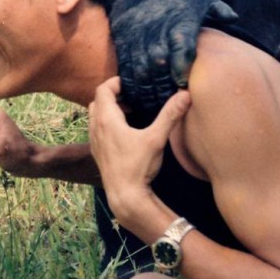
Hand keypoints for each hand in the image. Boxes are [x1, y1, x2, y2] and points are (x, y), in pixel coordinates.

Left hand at [87, 77, 190, 223]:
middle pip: (98, 101)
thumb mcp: (156, 138)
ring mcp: (94, 141)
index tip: (131, 82)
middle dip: (113, 95)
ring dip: (109, 110)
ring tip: (130, 112)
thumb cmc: (138, 166)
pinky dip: (107, 124)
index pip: (103, 89)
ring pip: (96, 116)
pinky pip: (97, 130)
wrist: (125, 196)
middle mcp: (96, 128)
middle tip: (132, 96)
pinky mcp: (98, 153)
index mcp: (107, 119)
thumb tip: (185, 94)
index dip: (115, 82)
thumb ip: (170, 115)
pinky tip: (125, 132)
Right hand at [111, 0, 235, 111]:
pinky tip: (137, 96)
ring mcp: (138, 37)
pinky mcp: (123, 41)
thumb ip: (218, 7)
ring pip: (141, 69)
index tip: (183, 83)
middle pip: (159, 64)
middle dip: (164, 87)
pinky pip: (126, 66)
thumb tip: (234, 18)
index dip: (182, 67)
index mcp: (179, 21)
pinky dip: (131, 84)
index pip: (181, 47)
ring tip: (154, 107)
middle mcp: (157, 31)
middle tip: (170, 105)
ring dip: (147, 90)